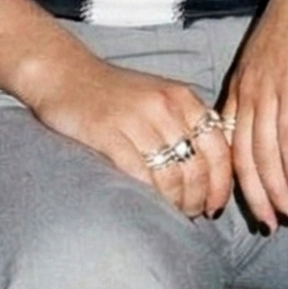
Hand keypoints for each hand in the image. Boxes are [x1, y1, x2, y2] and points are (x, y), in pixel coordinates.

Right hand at [31, 55, 233, 218]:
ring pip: (171, 176)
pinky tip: (148, 205)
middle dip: (198, 199)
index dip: (221, 184)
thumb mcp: (160, 98)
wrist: (66, 74)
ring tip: (171, 213)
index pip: (218, 148)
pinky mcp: (107, 133)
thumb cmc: (115, 93)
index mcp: (183, 98)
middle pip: (197, 167)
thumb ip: (186, 125)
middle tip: (191, 214)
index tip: (215, 205)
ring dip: (175, 203)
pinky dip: (148, 196)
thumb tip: (211, 173)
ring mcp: (136, 119)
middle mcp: (165, 106)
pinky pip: (138, 174)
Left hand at [224, 0, 287, 229]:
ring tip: (286, 216)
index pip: (227, 143)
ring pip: (261, 152)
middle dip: (252, 195)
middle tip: (266, 225)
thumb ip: (275, 86)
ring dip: (273, 189)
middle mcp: (247, 90)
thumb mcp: (279, 57)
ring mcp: (267, 87)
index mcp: (240, 84)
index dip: (235, 178)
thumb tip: (283, 115)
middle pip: (240, 155)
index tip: (245, 204)